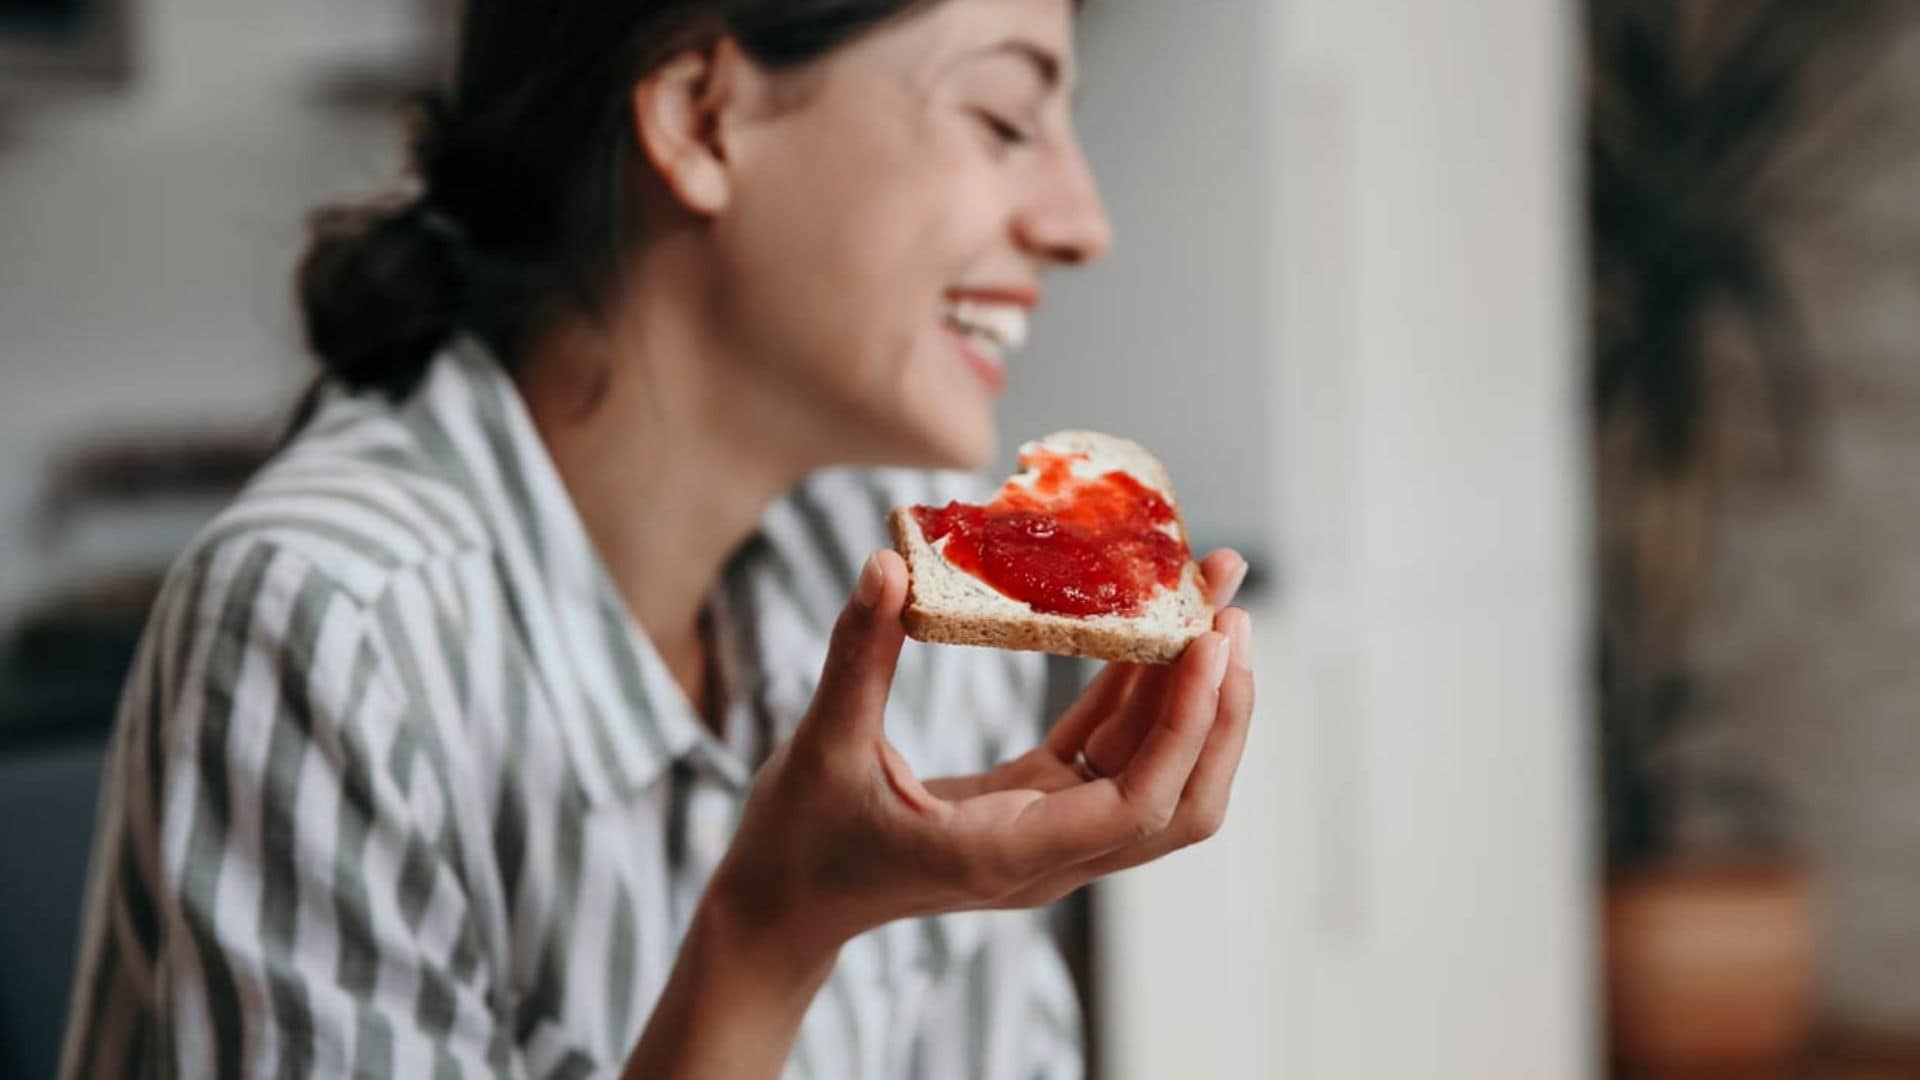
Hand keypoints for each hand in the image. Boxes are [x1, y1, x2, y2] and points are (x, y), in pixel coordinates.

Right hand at [700, 548, 1253, 967]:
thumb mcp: (821, 746)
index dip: (1187, 724)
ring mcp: (1049, 833)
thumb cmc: (799, 841)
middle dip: (1219, 709)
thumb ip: (859, 658)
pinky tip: (1147, 626)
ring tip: (1209, 598)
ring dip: (1191, 693)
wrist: (784, 904)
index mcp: (1009, 853)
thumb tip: (887, 566)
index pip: (1139, 803)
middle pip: (1179, 797)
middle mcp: (1048, 853)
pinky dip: (1136, 692)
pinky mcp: (1036, 806)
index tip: (1207, 640)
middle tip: (1229, 609)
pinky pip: (1108, 750)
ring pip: (1155, 772)